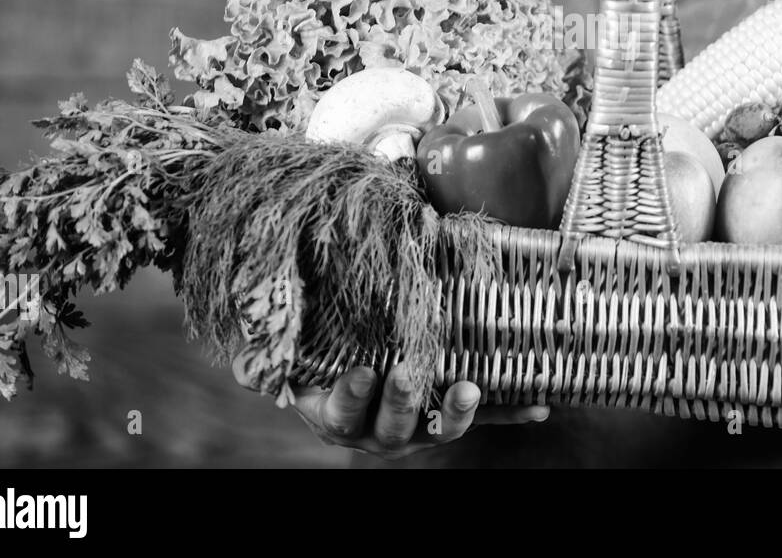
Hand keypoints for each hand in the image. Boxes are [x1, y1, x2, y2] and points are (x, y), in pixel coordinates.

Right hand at [233, 357, 549, 459]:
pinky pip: (486, 417)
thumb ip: (268, 352)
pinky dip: (512, 410)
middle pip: (391, 426)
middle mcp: (377, 429)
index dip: (351, 397)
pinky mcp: (451, 417)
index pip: (342, 413)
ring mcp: (418, 428)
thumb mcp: (293, 354)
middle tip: (410, 372)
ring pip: (438, 429)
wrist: (354, 372)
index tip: (361, 371)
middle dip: (401, 400)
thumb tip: (240, 357)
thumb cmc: (319, 357)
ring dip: (458, 412)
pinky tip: (541, 407)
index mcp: (337, 414)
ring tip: (470, 389)